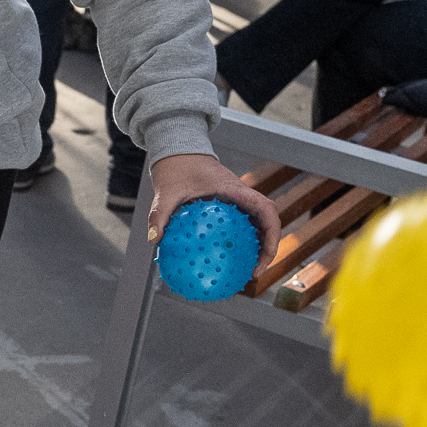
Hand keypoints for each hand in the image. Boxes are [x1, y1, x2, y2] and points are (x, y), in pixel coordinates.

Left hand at [145, 152, 281, 271]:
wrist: (178, 154)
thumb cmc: (176, 168)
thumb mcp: (166, 191)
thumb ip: (159, 213)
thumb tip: (153, 238)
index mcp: (236, 189)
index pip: (266, 210)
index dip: (272, 234)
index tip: (264, 256)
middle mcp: (242, 196)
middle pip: (267, 223)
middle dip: (267, 248)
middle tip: (253, 272)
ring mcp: (237, 202)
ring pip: (256, 226)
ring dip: (256, 248)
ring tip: (244, 272)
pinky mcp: (229, 208)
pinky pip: (239, 227)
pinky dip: (237, 244)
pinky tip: (222, 262)